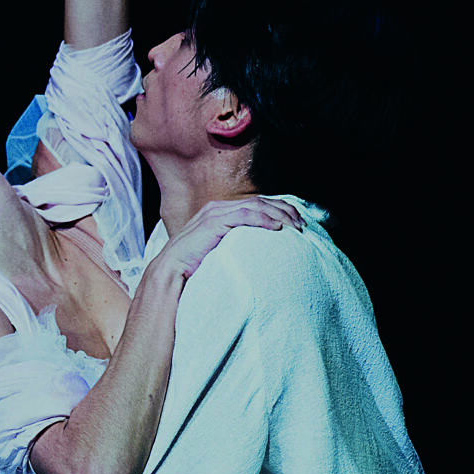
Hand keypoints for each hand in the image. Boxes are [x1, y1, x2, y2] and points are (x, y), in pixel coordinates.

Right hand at [156, 197, 302, 281]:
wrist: (171, 272)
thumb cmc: (194, 265)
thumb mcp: (219, 250)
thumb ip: (236, 243)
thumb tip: (259, 250)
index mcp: (221, 211)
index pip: (257, 204)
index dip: (280, 210)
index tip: (298, 222)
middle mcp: (218, 208)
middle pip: (260, 201)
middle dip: (284, 210)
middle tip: (302, 224)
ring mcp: (215, 214)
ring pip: (255, 206)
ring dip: (278, 215)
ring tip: (294, 226)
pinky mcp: (213, 223)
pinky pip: (243, 216)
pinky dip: (262, 220)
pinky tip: (276, 228)